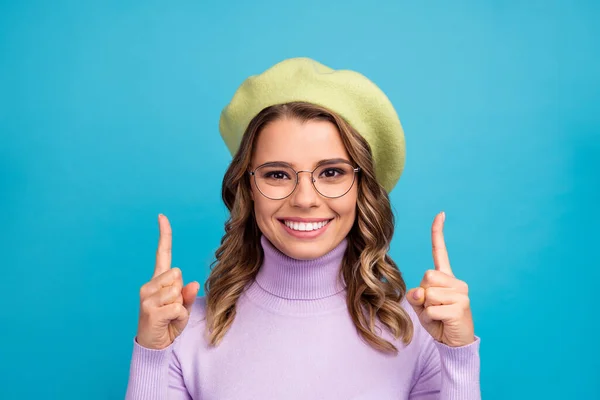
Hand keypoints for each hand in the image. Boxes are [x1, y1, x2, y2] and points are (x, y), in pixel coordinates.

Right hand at [136, 214, 199, 349]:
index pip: (162, 253)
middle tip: (172, 308)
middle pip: (177, 274)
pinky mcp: (150, 310)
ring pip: (177, 291)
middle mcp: (148, 285)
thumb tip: (193, 283)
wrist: (154, 346)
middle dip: (180, 292)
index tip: (162, 216)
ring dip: (181, 307)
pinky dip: (180, 317)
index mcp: (157, 281)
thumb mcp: (182, 307)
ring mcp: (147, 297)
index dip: (164, 235)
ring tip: (170, 317)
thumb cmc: (168, 324)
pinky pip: (177, 307)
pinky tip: (169, 323)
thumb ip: (186, 294)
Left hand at [406, 212, 474, 346]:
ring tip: (438, 315)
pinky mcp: (461, 307)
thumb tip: (422, 292)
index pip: (440, 252)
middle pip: (427, 276)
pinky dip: (431, 319)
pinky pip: (432, 310)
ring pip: (429, 294)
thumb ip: (416, 295)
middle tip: (432, 306)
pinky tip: (443, 322)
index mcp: (446, 277)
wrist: (453, 341)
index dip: (438, 233)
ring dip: (426, 308)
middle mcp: (456, 281)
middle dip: (423, 293)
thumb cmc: (436, 321)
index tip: (440, 214)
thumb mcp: (420, 306)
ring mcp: (461, 293)